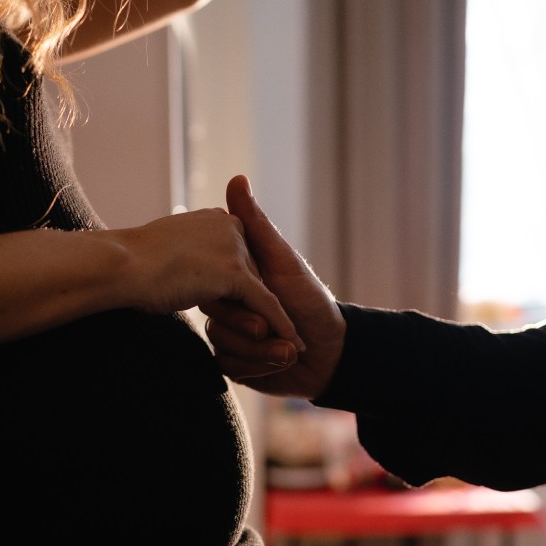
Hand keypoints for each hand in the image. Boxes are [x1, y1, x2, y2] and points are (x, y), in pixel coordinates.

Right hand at [113, 204, 304, 351]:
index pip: (238, 264)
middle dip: (252, 312)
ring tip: (268, 346)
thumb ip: (198, 250)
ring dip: (256, 326)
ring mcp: (232, 249)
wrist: (113, 266)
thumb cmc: (132, 264)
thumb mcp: (174, 250)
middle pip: (251, 280)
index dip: (236, 297)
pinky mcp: (234, 273)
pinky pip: (265, 305)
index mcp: (216, 221)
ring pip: (256, 297)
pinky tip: (292, 344)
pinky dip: (280, 325)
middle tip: (264, 338)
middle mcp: (228, 229)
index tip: (251, 320)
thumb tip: (198, 263)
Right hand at [200, 175, 345, 399]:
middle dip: (253, 334)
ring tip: (288, 353)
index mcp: (234, 279)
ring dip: (261, 354)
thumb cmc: (311, 301)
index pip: (214, 289)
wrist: (331, 352)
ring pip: (224, 348)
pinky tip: (281, 364)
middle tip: (280, 337)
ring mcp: (229, 333)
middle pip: (217, 322)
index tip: (263, 315)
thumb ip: (256, 224)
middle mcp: (228, 304)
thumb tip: (237, 178)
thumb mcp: (282, 261)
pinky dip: (260, 367)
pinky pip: (230, 368)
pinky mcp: (234, 361)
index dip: (238, 306)